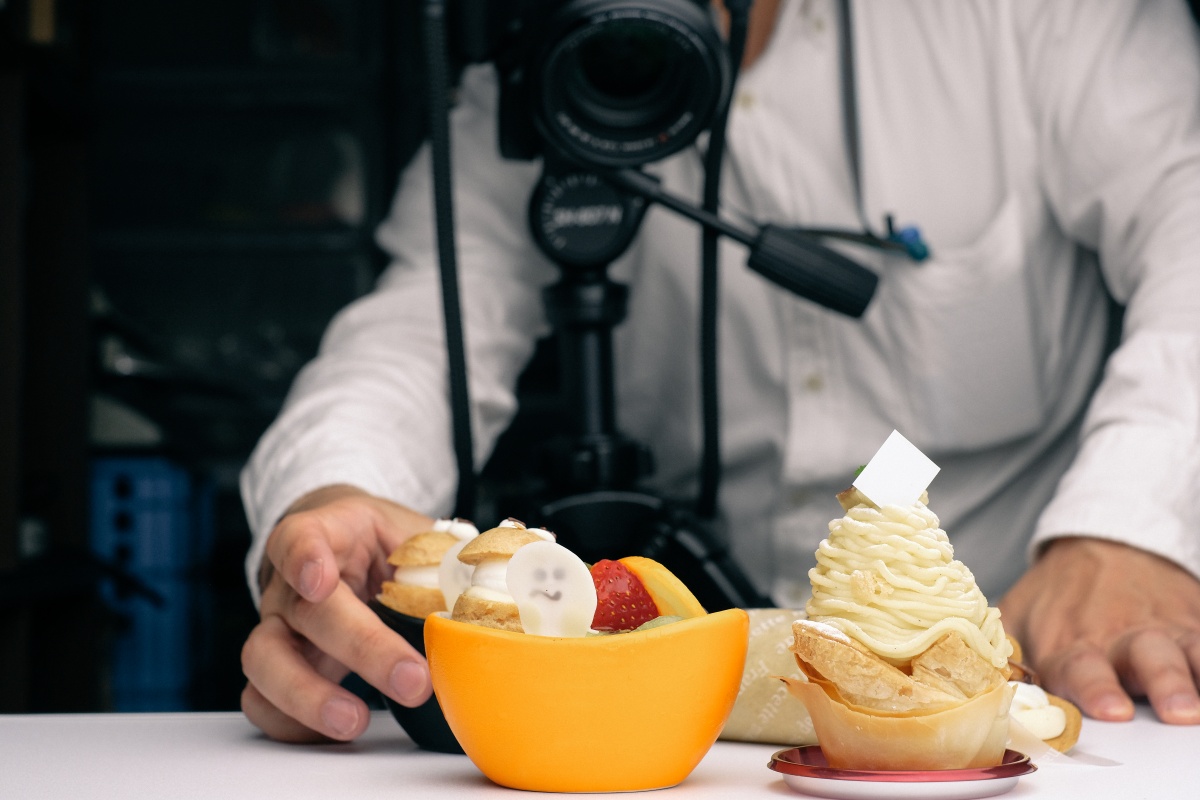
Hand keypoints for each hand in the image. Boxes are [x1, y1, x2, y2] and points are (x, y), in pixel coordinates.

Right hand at [240, 485, 436, 741]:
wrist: (342, 547)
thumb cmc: (381, 542)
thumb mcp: (411, 532)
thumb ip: (444, 553)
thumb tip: (497, 574)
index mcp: (326, 536)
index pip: (298, 537)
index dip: (305, 558)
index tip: (321, 581)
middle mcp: (291, 583)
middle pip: (306, 612)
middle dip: (360, 648)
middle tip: (412, 681)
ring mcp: (279, 626)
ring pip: (265, 660)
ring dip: (310, 696)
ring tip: (356, 721)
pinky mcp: (277, 668)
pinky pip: (262, 699)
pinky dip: (293, 722)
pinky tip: (337, 731)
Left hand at [999, 537, 1199, 724]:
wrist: (1105, 542)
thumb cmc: (1058, 592)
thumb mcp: (1018, 614)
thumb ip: (1002, 650)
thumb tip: (976, 685)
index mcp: (1073, 644)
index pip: (1081, 670)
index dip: (1096, 690)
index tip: (1112, 711)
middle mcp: (1121, 639)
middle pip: (1144, 662)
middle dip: (1160, 685)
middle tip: (1173, 710)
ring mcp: (1163, 632)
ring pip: (1184, 654)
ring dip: (1192, 678)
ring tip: (1197, 706)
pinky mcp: (1193, 623)